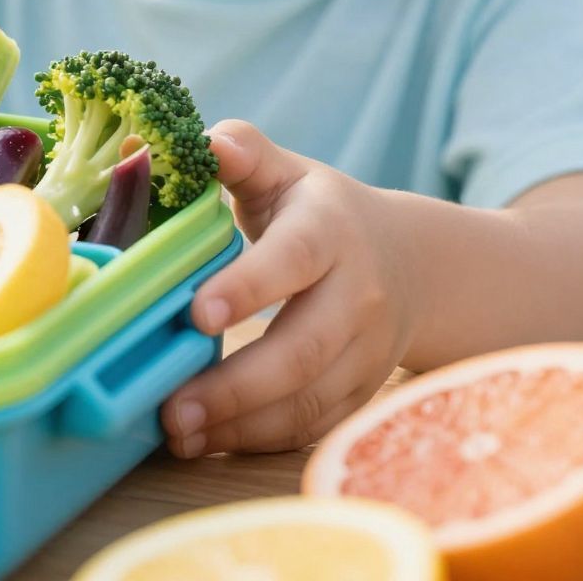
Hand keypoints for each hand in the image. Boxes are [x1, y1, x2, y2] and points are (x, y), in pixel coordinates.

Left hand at [161, 120, 423, 456]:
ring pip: (308, 400)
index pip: (292, 260)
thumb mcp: (287, 173)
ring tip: (178, 432)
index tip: (196, 313)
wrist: (410, 263)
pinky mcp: (360, 392)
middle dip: (234, 385)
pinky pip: (312, 426)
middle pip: (301, 349)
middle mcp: (358, 295)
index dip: (247, 288)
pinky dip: (258, 440)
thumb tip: (203, 142)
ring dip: (240, 425)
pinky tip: (206, 441)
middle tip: (171, 406)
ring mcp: (365, 351)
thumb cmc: (319, 212)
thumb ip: (242, 151)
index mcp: (329, 232)